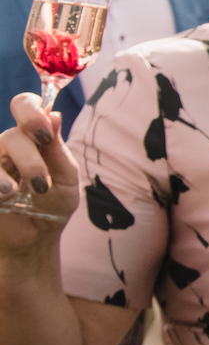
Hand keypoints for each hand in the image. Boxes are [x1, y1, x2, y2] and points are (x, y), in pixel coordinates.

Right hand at [0, 94, 75, 254]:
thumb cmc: (54, 204)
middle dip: (30, 160)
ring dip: (5, 175)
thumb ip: (58, 150)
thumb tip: (54, 115)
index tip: (44, 132)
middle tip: (42, 185)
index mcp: (32, 137)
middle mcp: (7, 145)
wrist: (37, 238)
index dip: (31, 111)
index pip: (24, 106)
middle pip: (12, 136)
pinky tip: (4, 196)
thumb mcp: (66, 178)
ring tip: (16, 194)